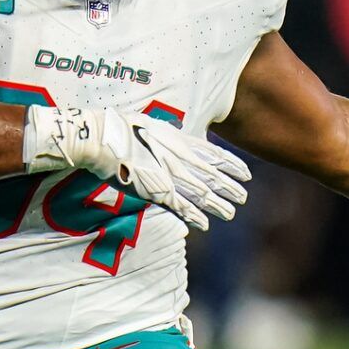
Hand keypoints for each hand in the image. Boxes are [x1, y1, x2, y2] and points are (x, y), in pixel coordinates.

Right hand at [32, 106, 250, 232]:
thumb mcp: (151, 125)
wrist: (101, 138)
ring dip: (218, 205)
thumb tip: (177, 136)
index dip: (232, 165)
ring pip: (201, 194)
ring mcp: (169, 176)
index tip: (246, 173)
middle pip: (213, 176)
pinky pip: (180, 208)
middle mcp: (179, 159)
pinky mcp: (155, 191)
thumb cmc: (119, 129)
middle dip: (230, 188)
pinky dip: (194, 216)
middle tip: (243, 196)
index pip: (214, 154)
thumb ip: (168, 135)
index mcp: (179, 141)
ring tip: (231, 213)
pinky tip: (205, 224)